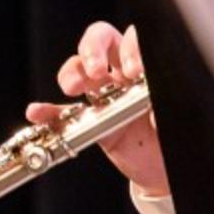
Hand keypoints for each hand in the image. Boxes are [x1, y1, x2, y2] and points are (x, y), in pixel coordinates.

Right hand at [25, 20, 168, 196]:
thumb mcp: (176, 116)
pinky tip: (37, 111)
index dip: (131, 50)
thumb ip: (162, 106)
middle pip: (100, 41)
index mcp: (146, 69)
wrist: (165, 171)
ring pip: (78, 70)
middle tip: (97, 71)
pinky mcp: (89, 122)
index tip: (134, 71)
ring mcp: (104, 96)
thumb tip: (152, 106)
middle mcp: (123, 76)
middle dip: (92, 50)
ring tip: (73, 88)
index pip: (132, 41)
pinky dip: (47, 112)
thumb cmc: (173, 139)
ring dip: (71, 74)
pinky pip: (62, 113)